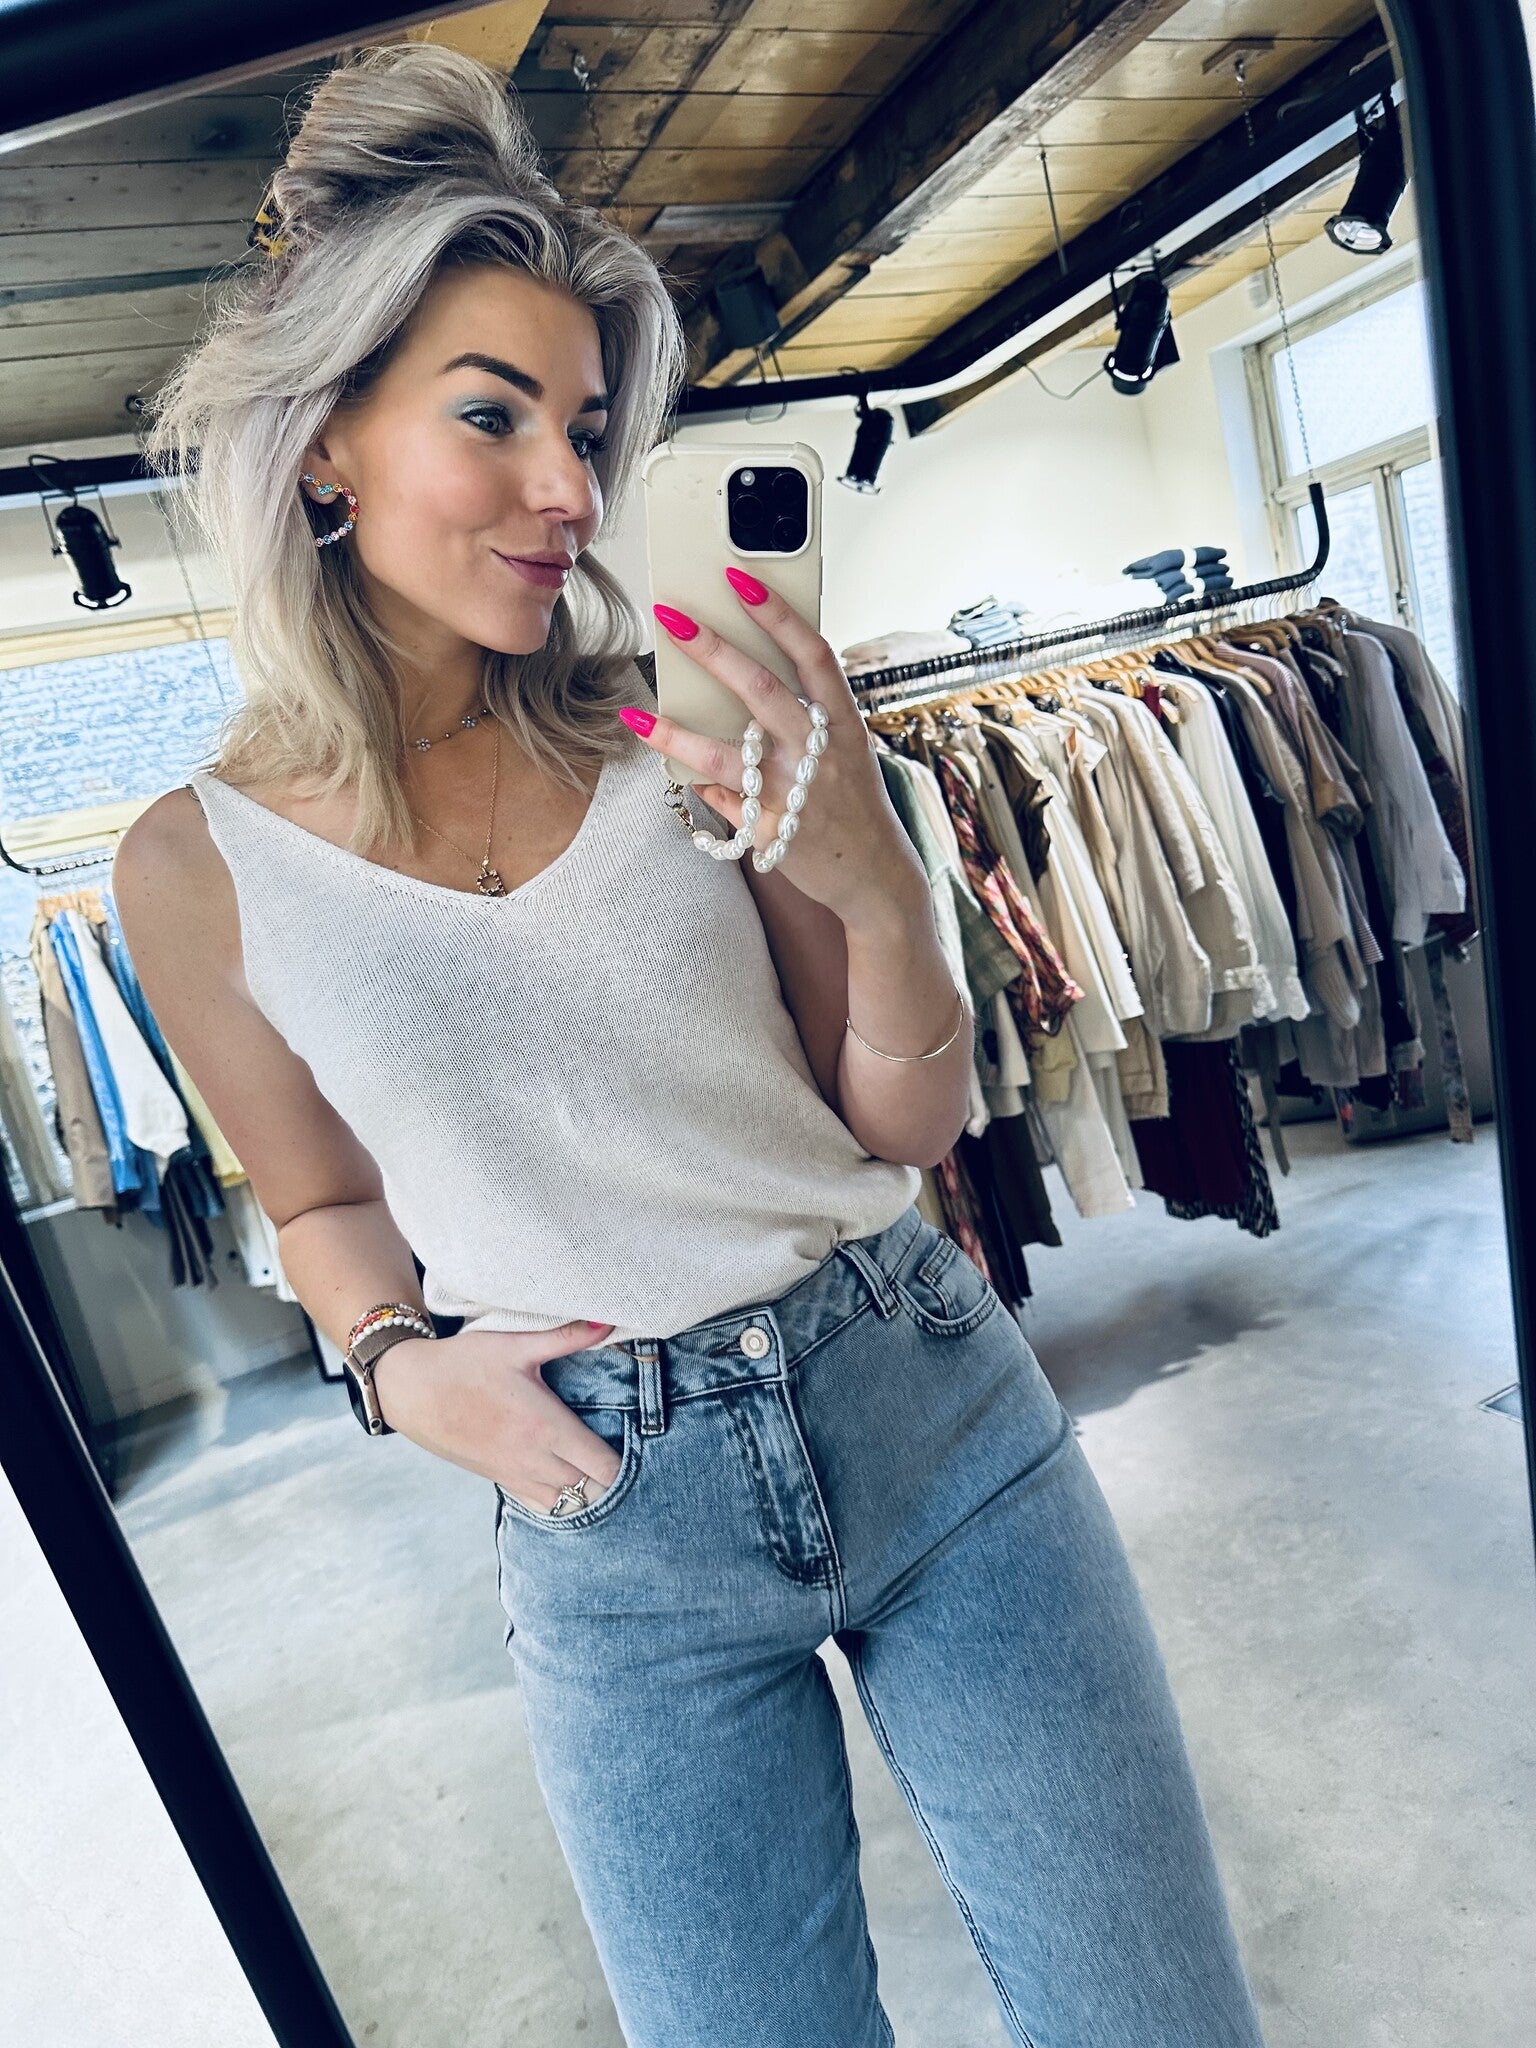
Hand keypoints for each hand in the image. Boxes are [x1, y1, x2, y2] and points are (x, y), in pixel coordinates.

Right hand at [371, 1320, 623, 1512]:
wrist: (412, 1390)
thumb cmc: (464, 1363)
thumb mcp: (516, 1345)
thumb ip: (566, 1337)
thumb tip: (607, 1321)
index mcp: (546, 1426)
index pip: (604, 1466)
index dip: (627, 1463)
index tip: (638, 1446)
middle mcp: (535, 1458)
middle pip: (592, 1492)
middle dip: (613, 1481)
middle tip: (627, 1459)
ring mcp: (515, 1474)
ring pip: (567, 1505)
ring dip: (587, 1493)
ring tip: (599, 1470)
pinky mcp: (498, 1479)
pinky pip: (539, 1505)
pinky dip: (560, 1500)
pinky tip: (567, 1480)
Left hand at [638, 570, 926, 927]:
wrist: (876, 875)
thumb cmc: (852, 801)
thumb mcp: (844, 751)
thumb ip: (802, 719)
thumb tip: (737, 691)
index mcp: (843, 722)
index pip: (812, 653)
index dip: (777, 614)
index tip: (740, 579)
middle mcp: (820, 752)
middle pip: (761, 689)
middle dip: (712, 649)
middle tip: (671, 616)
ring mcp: (794, 792)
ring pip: (725, 756)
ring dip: (676, 735)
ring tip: (637, 717)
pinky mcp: (771, 830)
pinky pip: (723, 800)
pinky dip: (701, 784)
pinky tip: (679, 771)